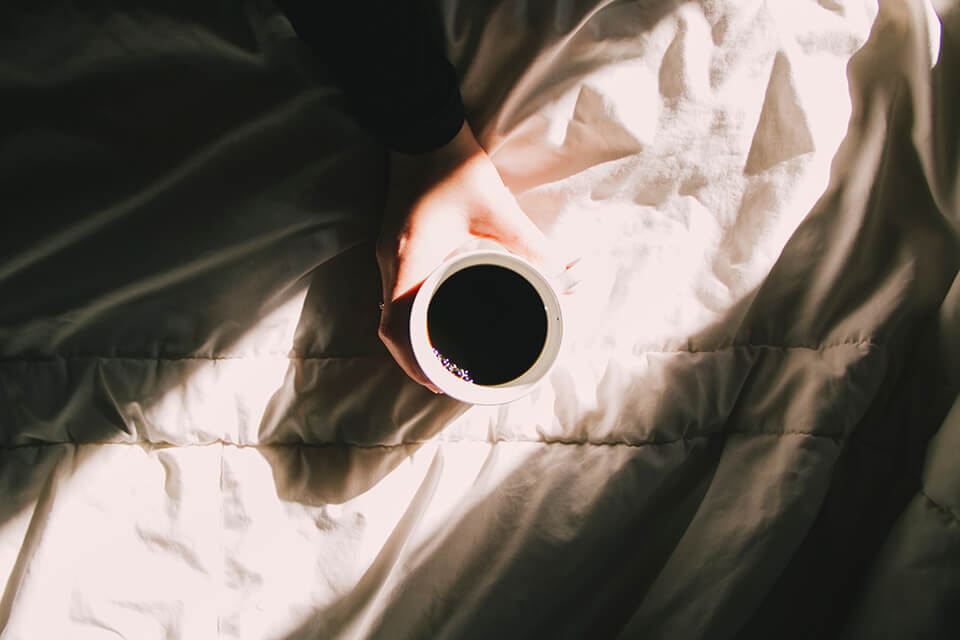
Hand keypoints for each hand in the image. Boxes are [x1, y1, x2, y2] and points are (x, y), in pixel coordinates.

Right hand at [376, 122, 560, 392]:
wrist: (422, 129)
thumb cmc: (455, 167)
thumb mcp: (498, 209)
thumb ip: (532, 245)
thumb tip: (566, 275)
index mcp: (410, 257)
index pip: (396, 325)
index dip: (414, 361)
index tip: (440, 383)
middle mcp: (391, 261)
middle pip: (391, 327)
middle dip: (416, 360)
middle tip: (448, 379)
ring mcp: (387, 254)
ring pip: (390, 312)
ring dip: (413, 340)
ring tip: (444, 359)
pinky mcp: (393, 247)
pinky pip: (395, 293)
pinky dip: (412, 316)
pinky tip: (435, 320)